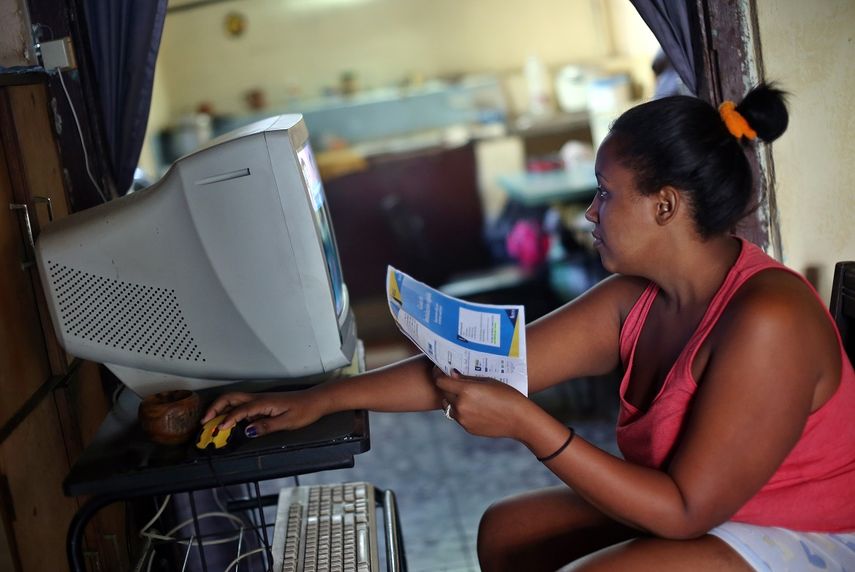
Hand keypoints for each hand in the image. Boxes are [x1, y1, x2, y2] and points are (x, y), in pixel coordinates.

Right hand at [201, 389, 326, 436]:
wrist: (315, 401)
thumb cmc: (304, 410)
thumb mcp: (287, 422)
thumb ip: (266, 426)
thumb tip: (247, 431)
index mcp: (263, 402)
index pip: (240, 410)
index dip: (227, 419)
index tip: (218, 429)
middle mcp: (259, 399)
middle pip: (230, 398)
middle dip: (215, 408)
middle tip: (204, 421)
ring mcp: (259, 400)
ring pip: (234, 400)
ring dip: (220, 408)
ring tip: (210, 421)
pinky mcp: (262, 404)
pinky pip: (242, 405)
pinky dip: (230, 411)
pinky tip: (228, 421)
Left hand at [432, 367, 534, 439]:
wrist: (520, 419)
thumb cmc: (507, 395)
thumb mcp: (488, 381)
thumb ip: (467, 379)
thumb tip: (452, 375)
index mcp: (466, 391)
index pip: (440, 381)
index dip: (438, 374)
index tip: (440, 370)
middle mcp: (461, 406)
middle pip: (443, 393)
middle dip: (446, 386)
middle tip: (452, 380)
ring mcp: (463, 419)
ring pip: (448, 406)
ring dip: (452, 399)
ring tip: (464, 394)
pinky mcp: (468, 428)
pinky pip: (458, 417)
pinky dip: (461, 410)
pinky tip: (474, 406)